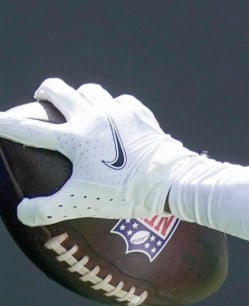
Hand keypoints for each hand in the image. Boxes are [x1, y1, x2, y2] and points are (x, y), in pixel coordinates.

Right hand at [0, 78, 197, 224]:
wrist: (172, 181)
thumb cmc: (127, 193)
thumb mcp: (85, 203)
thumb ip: (51, 208)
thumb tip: (23, 213)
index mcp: (74, 139)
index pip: (31, 130)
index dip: (9, 124)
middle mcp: (92, 117)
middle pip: (58, 90)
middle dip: (46, 92)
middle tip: (42, 99)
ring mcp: (117, 113)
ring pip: (90, 91)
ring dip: (81, 95)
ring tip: (81, 106)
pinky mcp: (140, 116)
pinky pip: (123, 102)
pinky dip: (116, 107)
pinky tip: (119, 117)